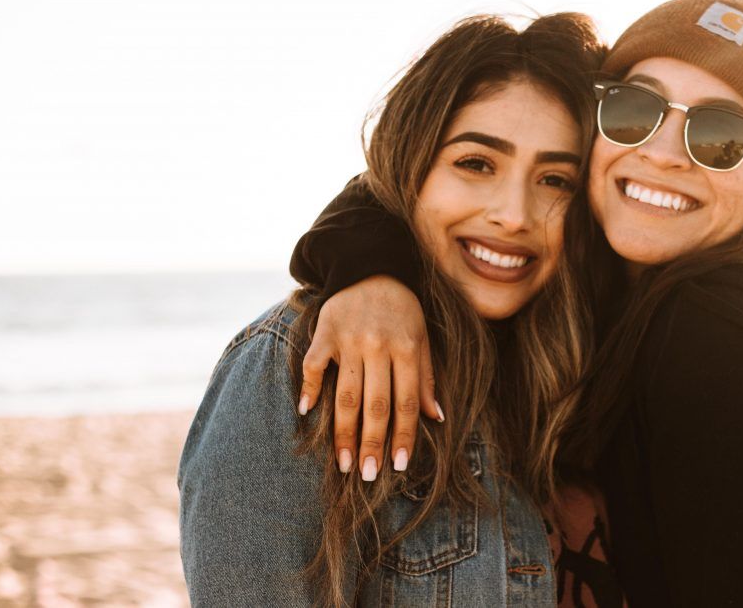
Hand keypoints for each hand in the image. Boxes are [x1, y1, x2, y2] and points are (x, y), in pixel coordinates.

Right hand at [298, 276, 440, 480]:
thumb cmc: (401, 309)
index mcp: (405, 349)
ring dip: (343, 432)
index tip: (399, 465)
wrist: (370, 267)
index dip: (403, 436)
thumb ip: (426, 377)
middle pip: (375, 404)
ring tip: (342, 463)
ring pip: (344, 394)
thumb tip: (436, 418)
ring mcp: (348, 340)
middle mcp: (378, 346)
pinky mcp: (324, 333)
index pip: (406, 402)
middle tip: (368, 475)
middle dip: (372, 443)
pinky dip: (308, 388)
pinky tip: (307, 413)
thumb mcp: (421, 338)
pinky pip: (313, 365)